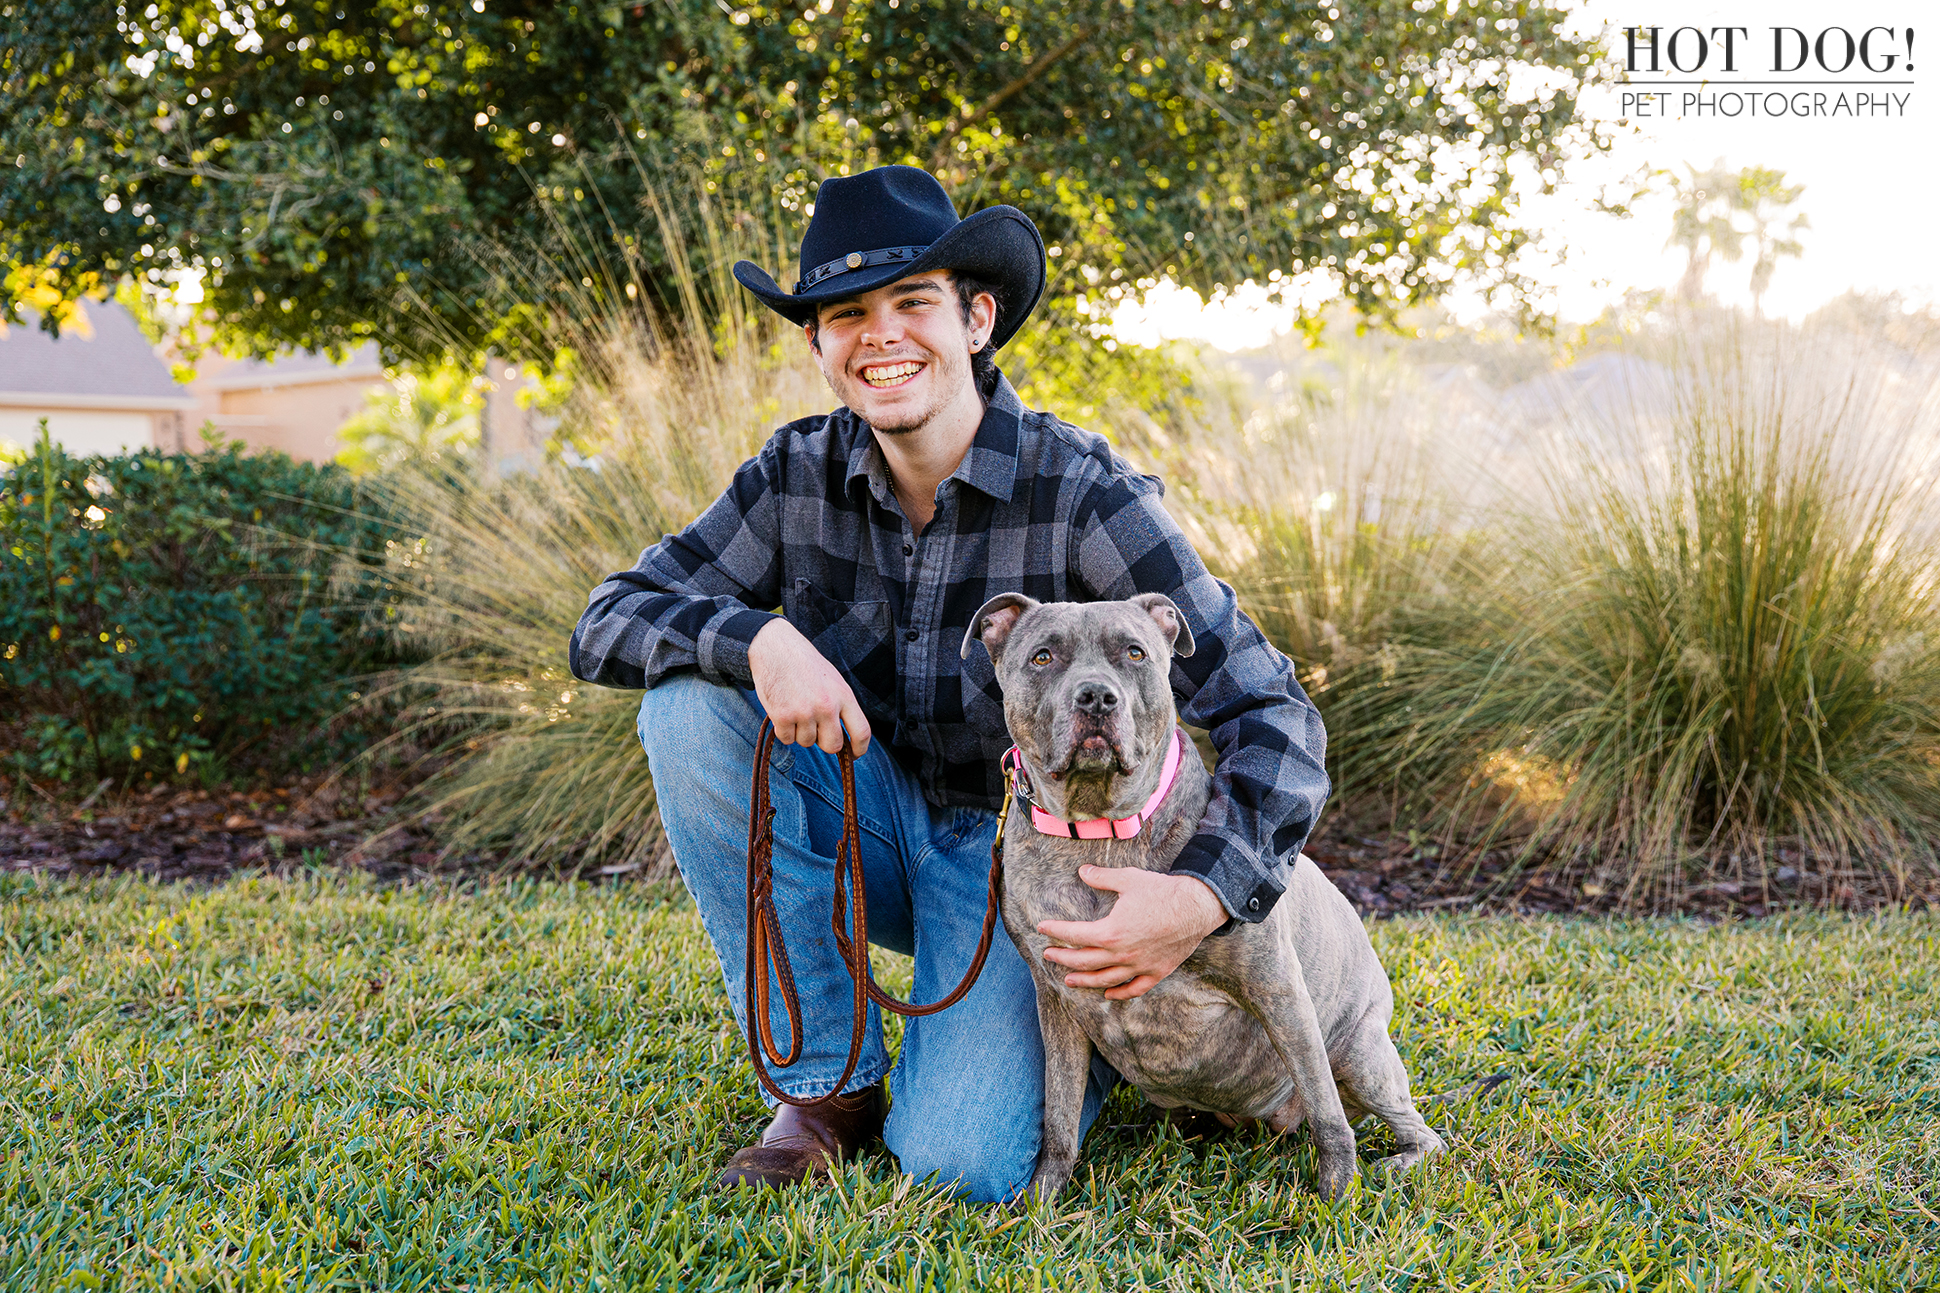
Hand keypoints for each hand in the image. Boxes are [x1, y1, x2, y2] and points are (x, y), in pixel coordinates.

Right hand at [748, 618, 871, 756]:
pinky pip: (787, 739)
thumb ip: (841, 706)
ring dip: (800, 732)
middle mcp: (827, 706)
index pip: (861, 731)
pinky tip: (783, 710)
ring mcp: (804, 712)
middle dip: (824, 742)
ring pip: (806, 742)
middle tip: (815, 729)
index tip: (854, 754)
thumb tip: (844, 737)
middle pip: (832, 745)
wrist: (776, 647)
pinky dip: (784, 730)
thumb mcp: (833, 681)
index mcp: (844, 696)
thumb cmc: (805, 665)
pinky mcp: (782, 716)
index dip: (860, 749)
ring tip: (796, 708)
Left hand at [1037, 867, 1227, 1000]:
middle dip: (1063, 958)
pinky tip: (1108, 994)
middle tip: (1048, 955)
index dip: (1055, 931)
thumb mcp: (1127, 879)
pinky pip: (1134, 989)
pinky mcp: (1156, 972)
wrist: (1196, 907)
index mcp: (1111, 932)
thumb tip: (1082, 871)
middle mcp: (1122, 954)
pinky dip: (1119, 993)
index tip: (1042, 928)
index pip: (1074, 934)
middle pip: (1084, 961)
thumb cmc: (1161, 891)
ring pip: (1105, 980)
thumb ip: (1101, 877)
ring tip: (1068, 980)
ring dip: (1084, 981)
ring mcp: (1139, 966)